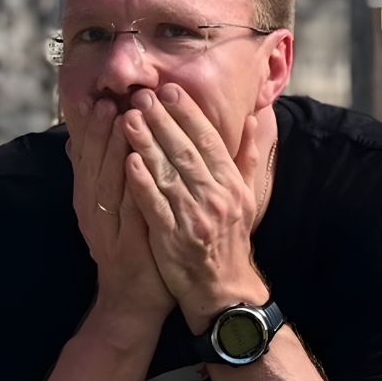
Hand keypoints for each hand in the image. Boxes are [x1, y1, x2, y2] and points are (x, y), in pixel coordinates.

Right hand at [66, 97, 171, 319]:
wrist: (133, 298)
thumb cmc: (132, 245)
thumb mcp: (113, 208)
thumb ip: (104, 175)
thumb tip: (83, 141)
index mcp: (91, 198)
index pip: (87, 155)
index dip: (91, 126)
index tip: (98, 95)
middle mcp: (94, 209)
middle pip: (93, 162)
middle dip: (99, 129)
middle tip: (107, 98)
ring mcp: (108, 227)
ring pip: (107, 181)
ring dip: (111, 149)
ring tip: (120, 119)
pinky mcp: (126, 244)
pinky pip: (128, 211)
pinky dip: (131, 186)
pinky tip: (137, 165)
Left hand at [122, 85, 269, 333]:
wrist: (223, 290)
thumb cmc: (230, 240)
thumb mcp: (246, 198)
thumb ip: (247, 158)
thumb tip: (254, 120)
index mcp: (232, 184)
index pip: (209, 141)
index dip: (188, 113)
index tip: (169, 90)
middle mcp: (216, 197)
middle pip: (185, 151)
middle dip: (162, 120)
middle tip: (142, 95)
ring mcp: (194, 217)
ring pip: (167, 172)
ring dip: (146, 143)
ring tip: (127, 118)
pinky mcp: (173, 237)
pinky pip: (155, 204)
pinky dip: (142, 182)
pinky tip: (127, 160)